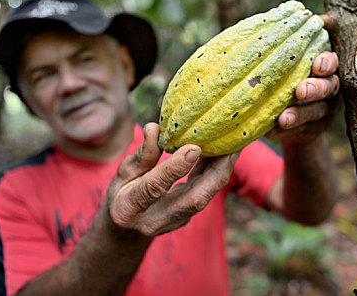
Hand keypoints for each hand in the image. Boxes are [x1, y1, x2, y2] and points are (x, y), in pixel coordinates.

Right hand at [108, 123, 238, 236]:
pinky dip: (216, 174)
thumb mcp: (123, 173)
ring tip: (234, 146)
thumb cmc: (122, 194)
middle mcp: (155, 219)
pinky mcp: (188, 216)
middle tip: (231, 147)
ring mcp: (175, 222)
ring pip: (204, 197)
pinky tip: (224, 153)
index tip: (194, 147)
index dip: (175, 167)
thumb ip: (141, 154)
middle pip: (193, 199)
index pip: (155, 187)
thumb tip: (155, 127)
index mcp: (130, 207)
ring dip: (221, 172)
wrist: (127, 229)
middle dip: (216, 173)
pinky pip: (205, 194)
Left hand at [265, 51, 341, 142]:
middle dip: (316, 88)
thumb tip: (262, 27)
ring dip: (299, 114)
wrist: (292, 115)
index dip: (327, 63)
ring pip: (317, 111)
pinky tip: (271, 131)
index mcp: (326, 67)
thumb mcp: (290, 64)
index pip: (333, 61)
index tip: (316, 65)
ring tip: (283, 119)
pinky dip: (285, 131)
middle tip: (301, 91)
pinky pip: (302, 130)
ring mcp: (326, 109)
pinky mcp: (316, 128)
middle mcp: (331, 87)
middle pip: (330, 86)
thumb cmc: (288, 77)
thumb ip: (286, 52)